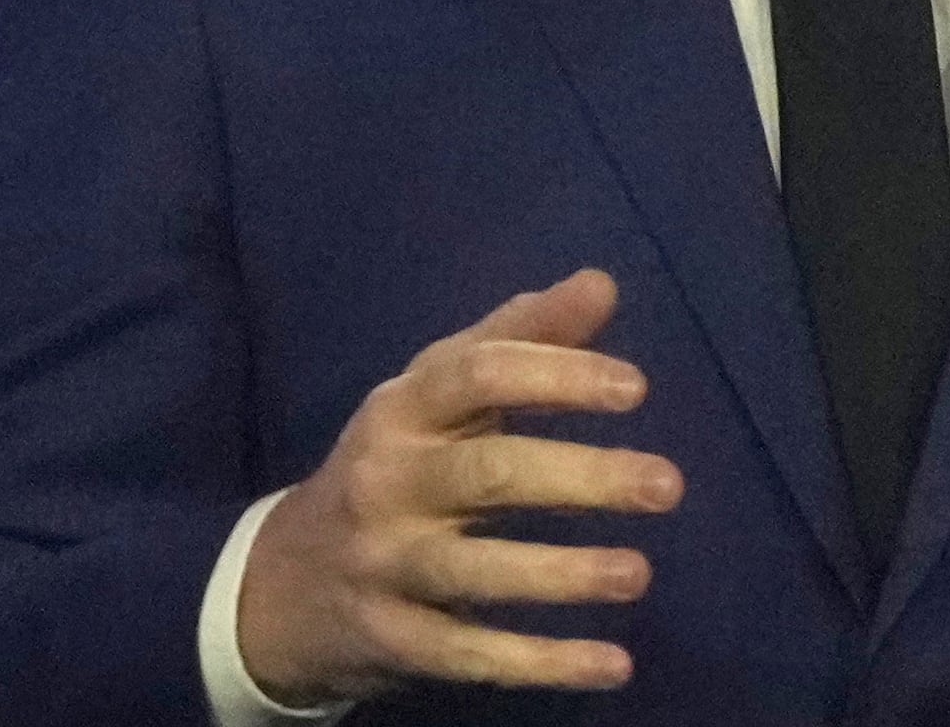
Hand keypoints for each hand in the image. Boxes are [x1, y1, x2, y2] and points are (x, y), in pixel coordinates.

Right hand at [236, 268, 683, 707]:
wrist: (282, 584)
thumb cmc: (394, 467)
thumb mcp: (437, 395)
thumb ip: (520, 338)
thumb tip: (600, 285)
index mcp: (402, 408)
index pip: (475, 376)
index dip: (554, 375)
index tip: (636, 389)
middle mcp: (387, 481)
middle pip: (487, 473)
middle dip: (580, 477)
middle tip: (668, 484)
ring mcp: (384, 564)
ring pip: (474, 570)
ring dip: (560, 575)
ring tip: (638, 574)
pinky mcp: (391, 639)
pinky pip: (468, 654)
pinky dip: (540, 664)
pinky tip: (611, 664)